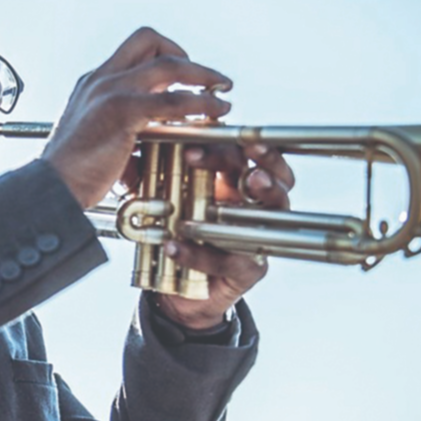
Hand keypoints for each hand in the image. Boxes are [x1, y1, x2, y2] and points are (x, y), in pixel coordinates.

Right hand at [41, 27, 231, 209]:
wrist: (50, 188)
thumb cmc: (71, 174)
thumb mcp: (94, 139)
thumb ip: (120, 128)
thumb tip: (151, 140)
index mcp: (93, 82)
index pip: (132, 49)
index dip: (164, 54)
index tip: (183, 75)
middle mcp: (101, 79)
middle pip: (148, 39)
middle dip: (184, 54)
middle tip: (205, 79)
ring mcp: (110, 92)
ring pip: (168, 65)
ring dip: (202, 75)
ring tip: (222, 92)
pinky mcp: (122, 113)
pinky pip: (172, 100)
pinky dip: (200, 103)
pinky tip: (214, 112)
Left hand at [155, 142, 295, 328]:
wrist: (182, 289)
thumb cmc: (185, 233)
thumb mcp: (179, 199)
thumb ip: (172, 174)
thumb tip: (145, 145)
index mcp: (241, 185)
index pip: (251, 155)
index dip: (238, 143)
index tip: (212, 131)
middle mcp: (259, 209)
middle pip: (275, 180)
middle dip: (265, 165)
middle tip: (246, 160)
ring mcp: (258, 240)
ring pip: (267, 218)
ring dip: (242, 209)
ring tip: (218, 204)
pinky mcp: (248, 271)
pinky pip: (226, 260)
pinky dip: (197, 253)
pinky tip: (173, 246)